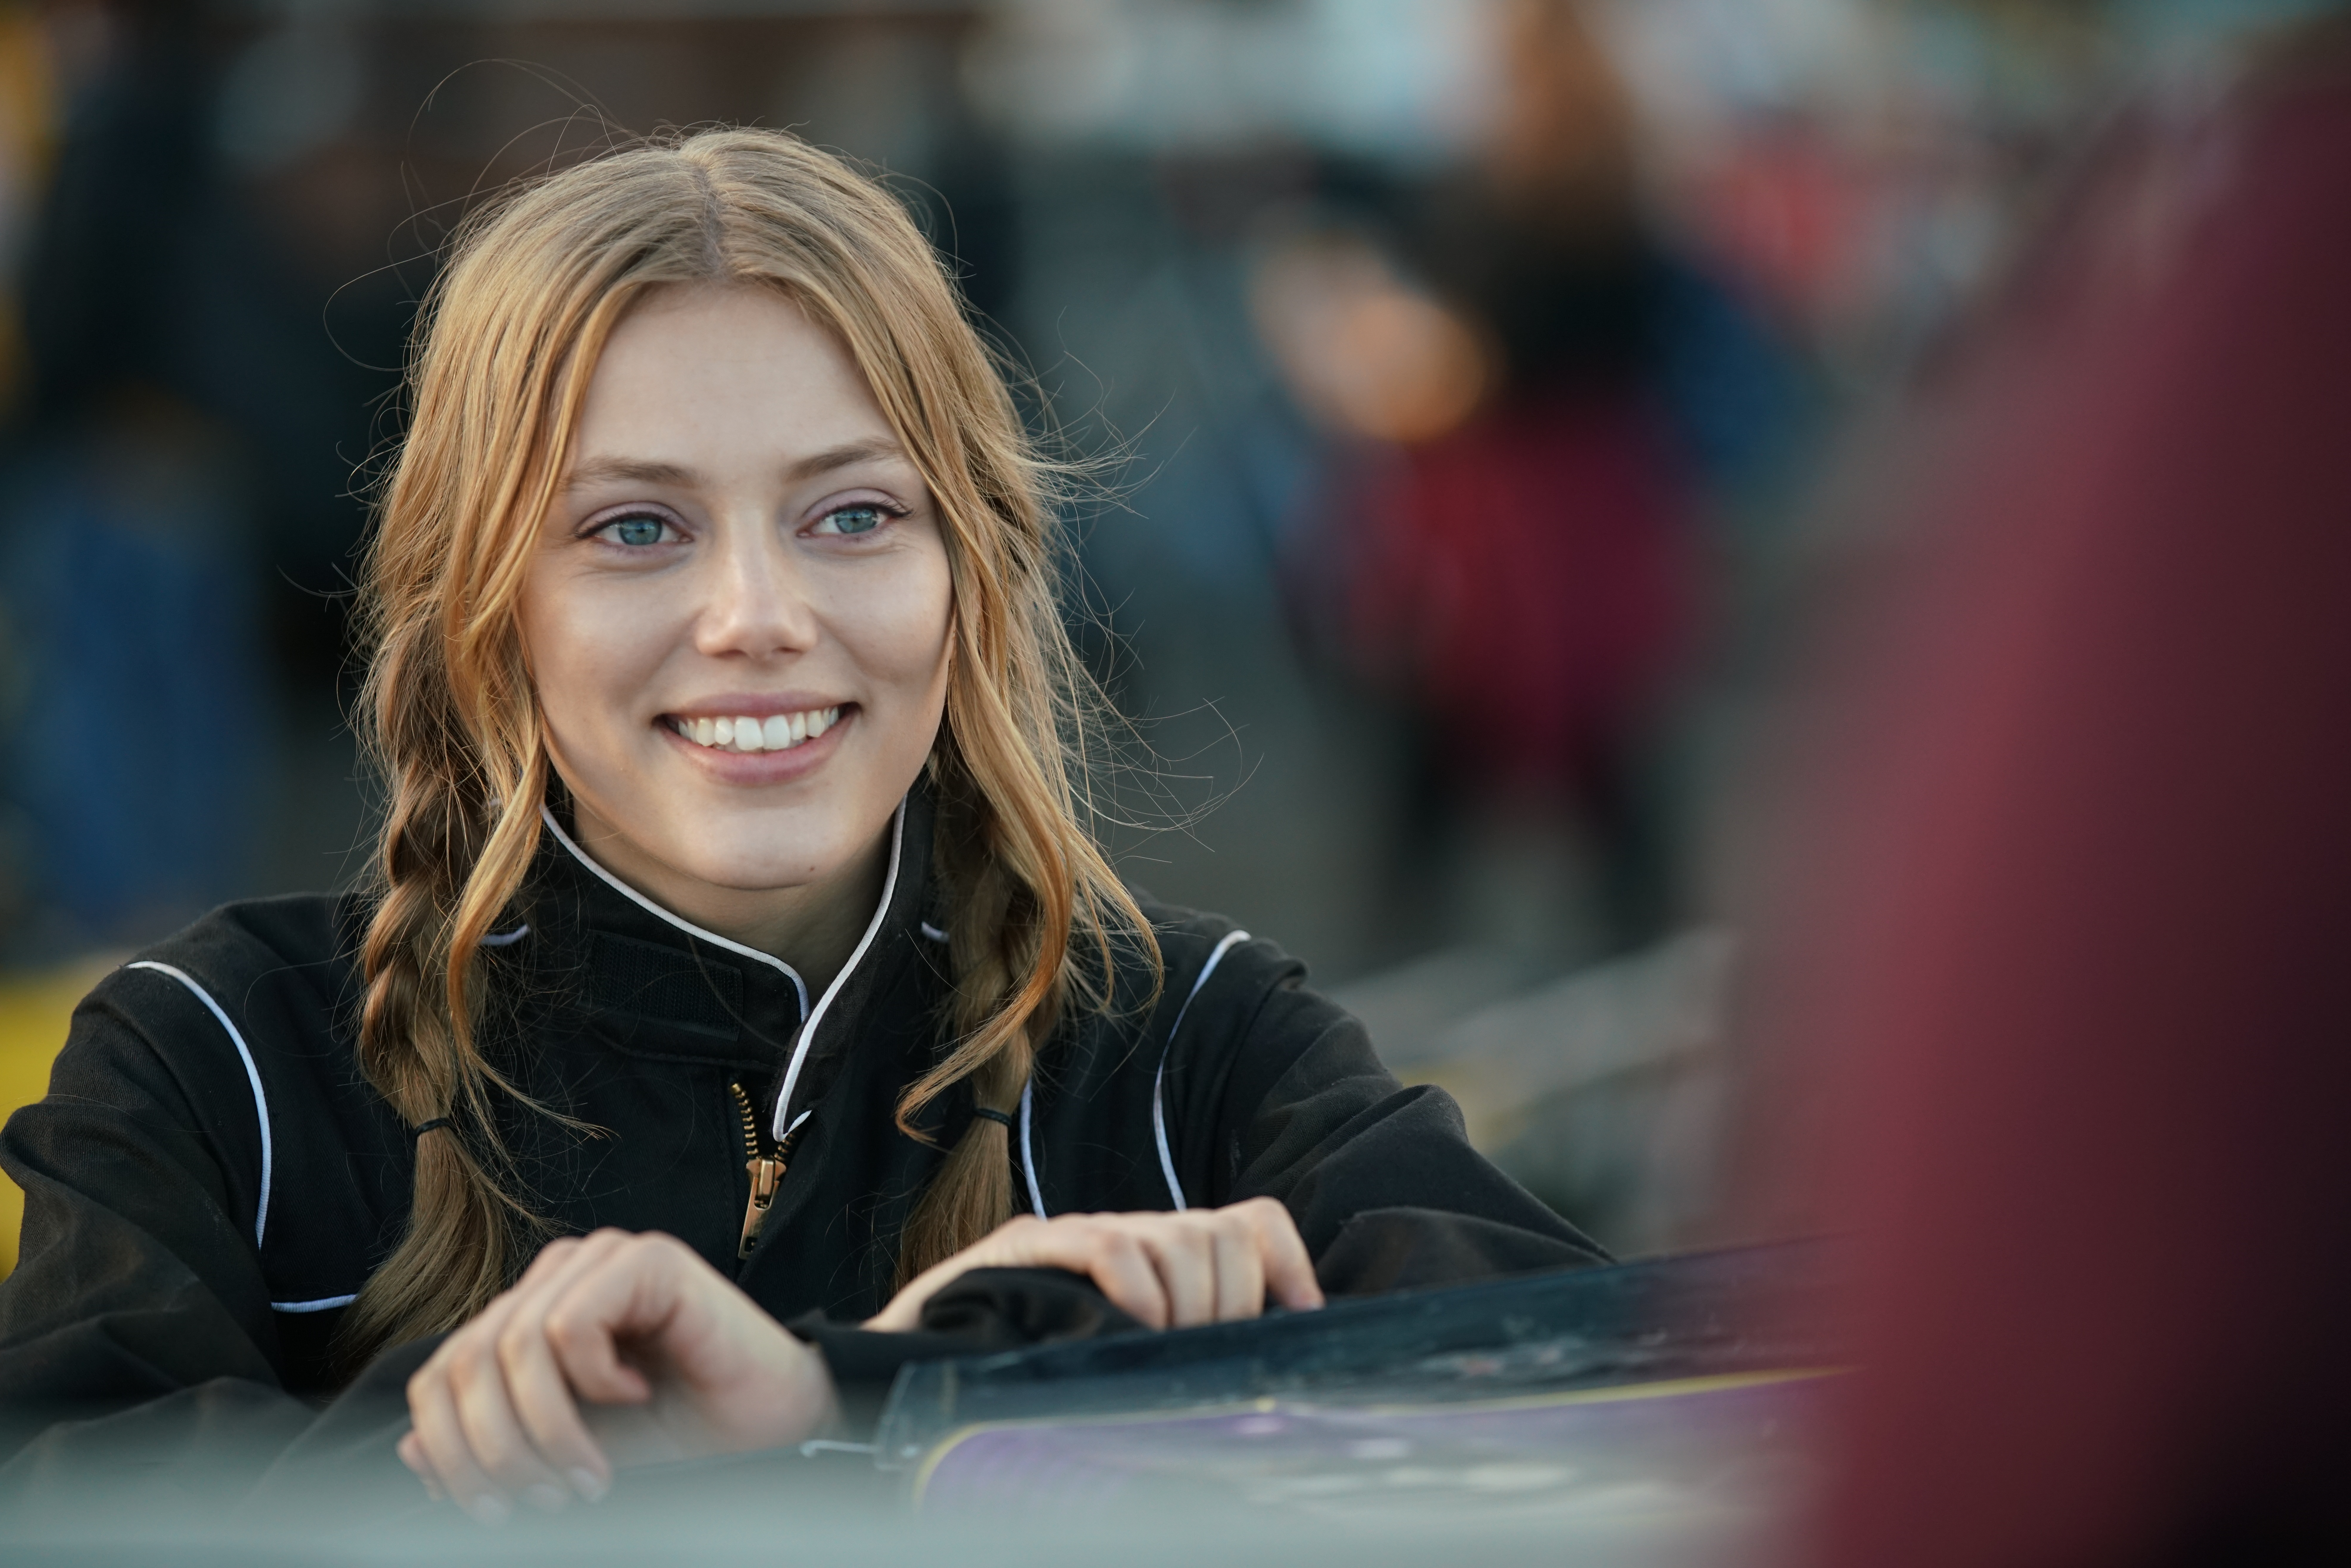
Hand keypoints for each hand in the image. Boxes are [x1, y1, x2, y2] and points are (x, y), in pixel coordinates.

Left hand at [398, 1228, 837, 1522]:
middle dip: (496, 1450)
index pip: (438, 1373)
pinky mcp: (645, 1259)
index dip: (449, 1449)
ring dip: (547, 1429)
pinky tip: (636, 1395)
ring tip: (590, 1470)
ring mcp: (599, 1259)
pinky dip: (596, 1381)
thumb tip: (413, 1449)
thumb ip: (493, 1448)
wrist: (771, 1424)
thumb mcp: (565, 1454)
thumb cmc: (677, 1433)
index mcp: (525, 1316)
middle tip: (548, 1498)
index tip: (494, 1509)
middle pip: (467, 1362)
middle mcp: (554, 1278)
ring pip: (514, 1347)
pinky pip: (573, 1325)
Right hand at [866, 1196, 1323, 1333]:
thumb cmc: (1027, 1375)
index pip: (1253, 1224)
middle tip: (1199, 1363)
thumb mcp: (1127, 1360)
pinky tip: (1132, 1331)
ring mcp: (1077, 1234)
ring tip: (1160, 1358)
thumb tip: (1260, 1378)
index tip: (1305, 1324)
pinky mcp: (1026, 1247)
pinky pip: (1110, 1247)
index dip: (1290, 1270)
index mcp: (1160, 1255)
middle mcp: (1126, 1232)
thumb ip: (1185, 1352)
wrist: (909, 1369)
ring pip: (1175, 1239)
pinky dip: (1136, 1289)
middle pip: (1221, 1234)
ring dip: (1187, 1308)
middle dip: (1230, 1305)